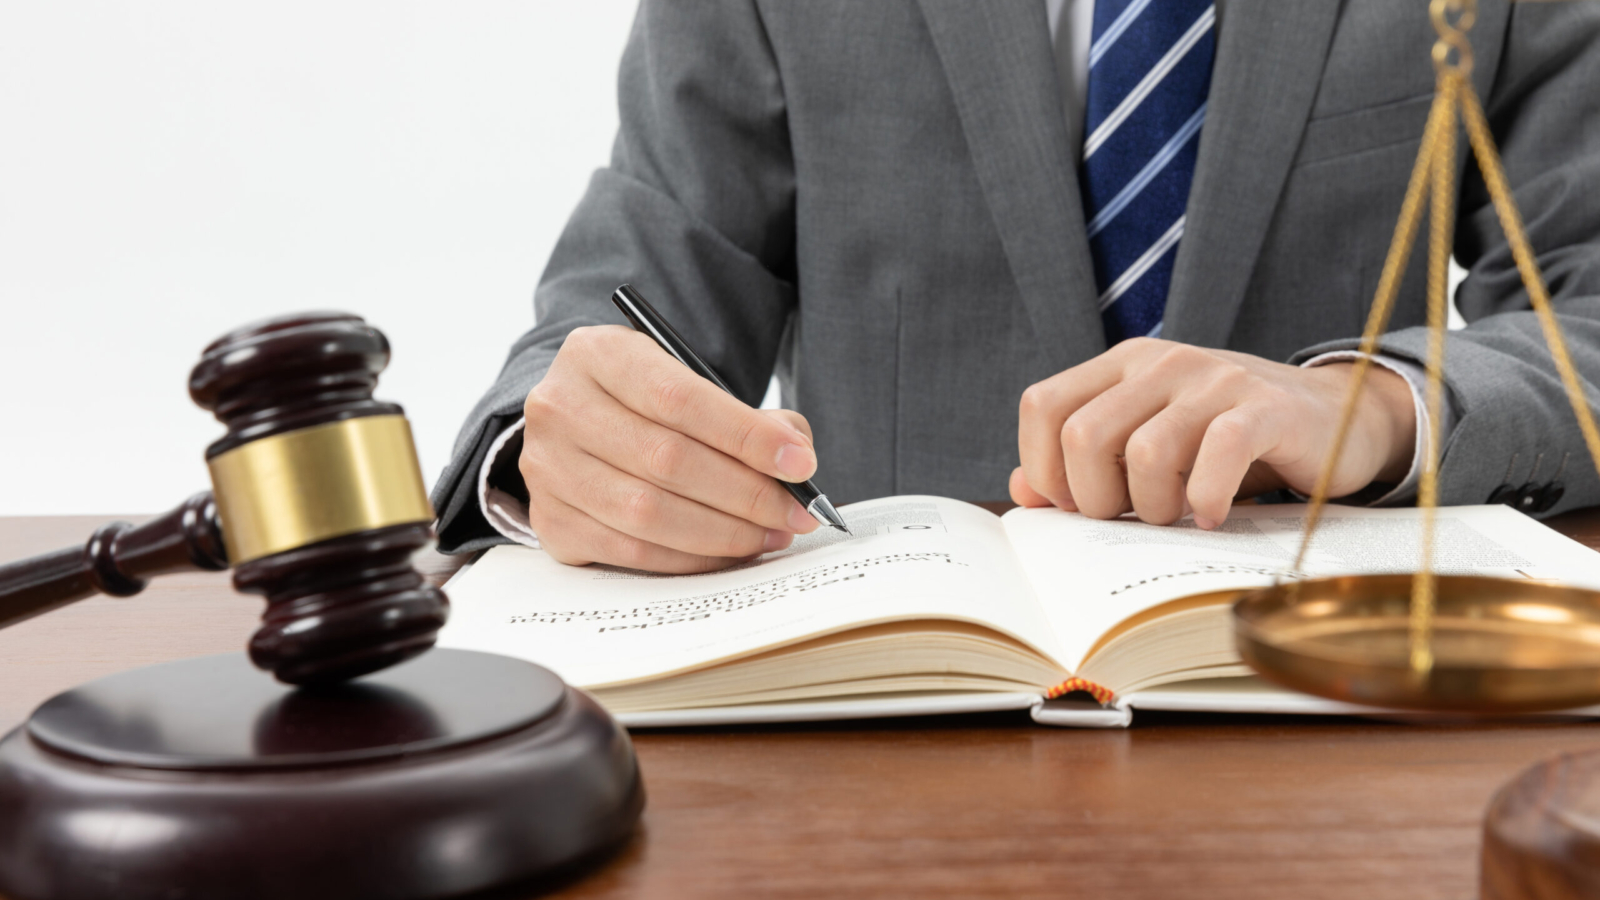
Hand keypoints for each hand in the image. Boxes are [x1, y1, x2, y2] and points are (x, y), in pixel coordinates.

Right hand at [520, 325, 819, 572]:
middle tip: (796, 512)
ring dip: (723, 532)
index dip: (746, 436)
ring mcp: (548, 468)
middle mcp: (561, 407)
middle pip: (667, 459)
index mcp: (597, 354)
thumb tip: (793, 456)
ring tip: (770, 533)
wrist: (577, 423)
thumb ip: (746, 416)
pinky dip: (690, 558)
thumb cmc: (644, 404)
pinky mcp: (550, 521)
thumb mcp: (687, 381)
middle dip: (746, 493)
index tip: (800, 464)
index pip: (680, 398)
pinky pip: (631, 551)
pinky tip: (728, 551)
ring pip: (648, 513)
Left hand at [1009, 338, 1416, 527]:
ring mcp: (1215, 381)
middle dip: (1096, 499)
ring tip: (1177, 516)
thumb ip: (1083, 465)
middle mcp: (1163, 363)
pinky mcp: (1266, 409)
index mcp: (1123, 366)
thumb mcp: (1148, 445)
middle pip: (1083, 435)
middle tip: (1131, 517)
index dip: (1045, 467)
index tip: (1077, 504)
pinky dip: (1206, 499)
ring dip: (1153, 507)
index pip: (1043, 406)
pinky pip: (1217, 455)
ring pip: (1145, 452)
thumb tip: (1023, 492)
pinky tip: (1213, 515)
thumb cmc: (1225, 443)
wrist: (1333, 419)